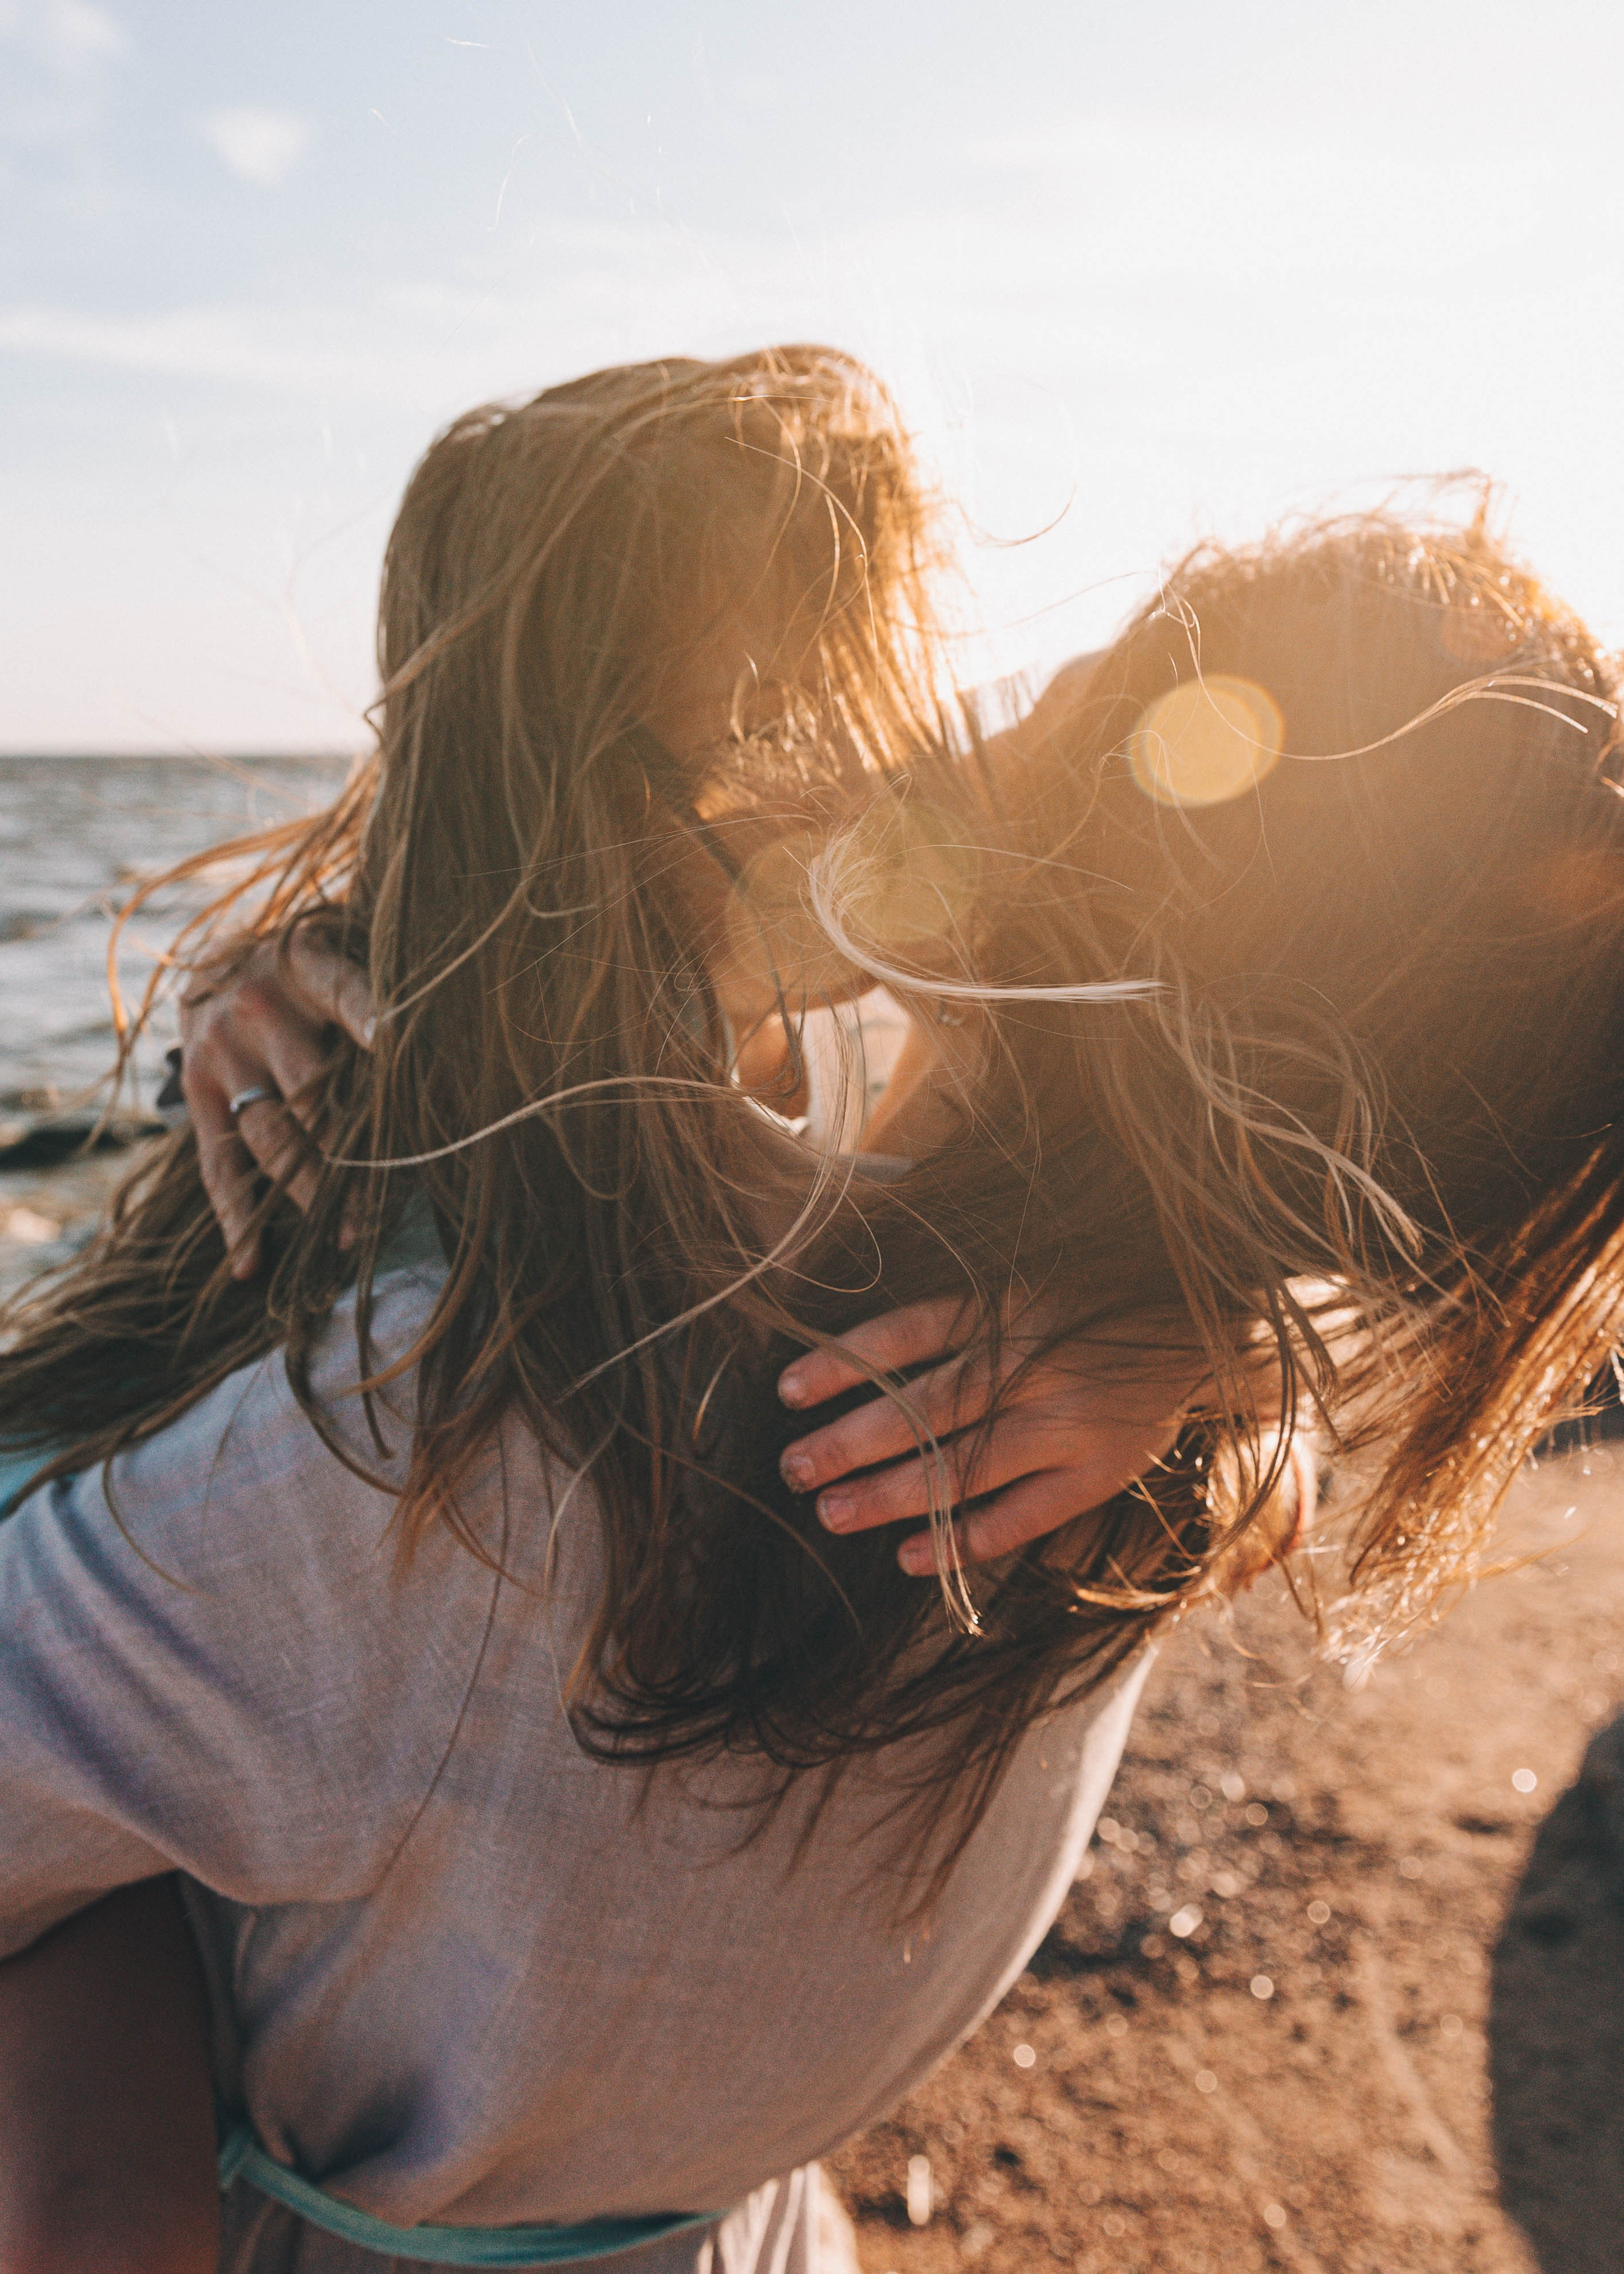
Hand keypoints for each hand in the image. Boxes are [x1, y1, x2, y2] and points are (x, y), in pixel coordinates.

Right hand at [179, 934, 374, 1278]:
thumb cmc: (310, 963)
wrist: (215, 952)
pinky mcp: (197, 1092)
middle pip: (311, 1094)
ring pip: (270, 1136)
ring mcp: (223, 1056)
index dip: (372, 1019)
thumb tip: (456, 1029)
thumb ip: (387, 984)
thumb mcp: (343, 949)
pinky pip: (217, 1161)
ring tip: (349, 1239)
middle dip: (354, 1153)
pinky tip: (250, 1263)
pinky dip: (233, 1216)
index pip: (347, 994)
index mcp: (307, 966)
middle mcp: (260, 1011)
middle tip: (395, 1206)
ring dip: (310, 1191)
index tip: (400, 1045)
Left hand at [776, 1299, 1199, 1575]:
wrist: (1202, 1327)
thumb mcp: (1026, 1283)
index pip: (907, 1334)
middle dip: (850, 1442)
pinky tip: (908, 1558)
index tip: (786, 1390)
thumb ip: (959, 1315)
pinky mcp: (1099, 1470)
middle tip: (793, 1469)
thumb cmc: (1091, 1306)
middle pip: (924, 1407)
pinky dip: (964, 1541)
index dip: (843, 1362)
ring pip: (963, 1467)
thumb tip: (864, 1352)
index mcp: (1006, 1307)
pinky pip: (1022, 1516)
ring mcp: (1067, 1421)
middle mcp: (1031, 1363)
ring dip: (890, 1496)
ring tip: (831, 1515)